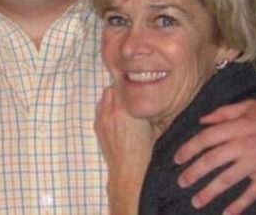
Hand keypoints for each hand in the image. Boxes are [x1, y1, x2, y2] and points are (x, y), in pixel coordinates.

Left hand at [95, 86, 154, 214]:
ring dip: (114, 96)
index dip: (133, 83)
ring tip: (125, 104)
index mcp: (127, 109)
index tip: (139, 85)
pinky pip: (100, 107)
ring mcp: (102, 118)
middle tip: (133, 95)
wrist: (128, 172)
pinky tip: (117, 114)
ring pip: (105, 96)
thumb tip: (158, 95)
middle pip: (113, 87)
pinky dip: (107, 106)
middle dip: (123, 89)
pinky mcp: (97, 125)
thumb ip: (155, 109)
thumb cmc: (146, 152)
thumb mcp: (158, 128)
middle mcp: (111, 111)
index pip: (124, 83)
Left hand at [173, 100, 255, 214]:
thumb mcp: (250, 106)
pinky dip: (238, 205)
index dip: (189, 149)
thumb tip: (202, 120)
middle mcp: (246, 143)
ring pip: (228, 179)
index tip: (177, 159)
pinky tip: (226, 214)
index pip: (207, 138)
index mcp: (238, 125)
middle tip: (181, 182)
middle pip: (213, 160)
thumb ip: (224, 112)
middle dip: (194, 173)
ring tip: (196, 201)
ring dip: (209, 192)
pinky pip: (251, 193)